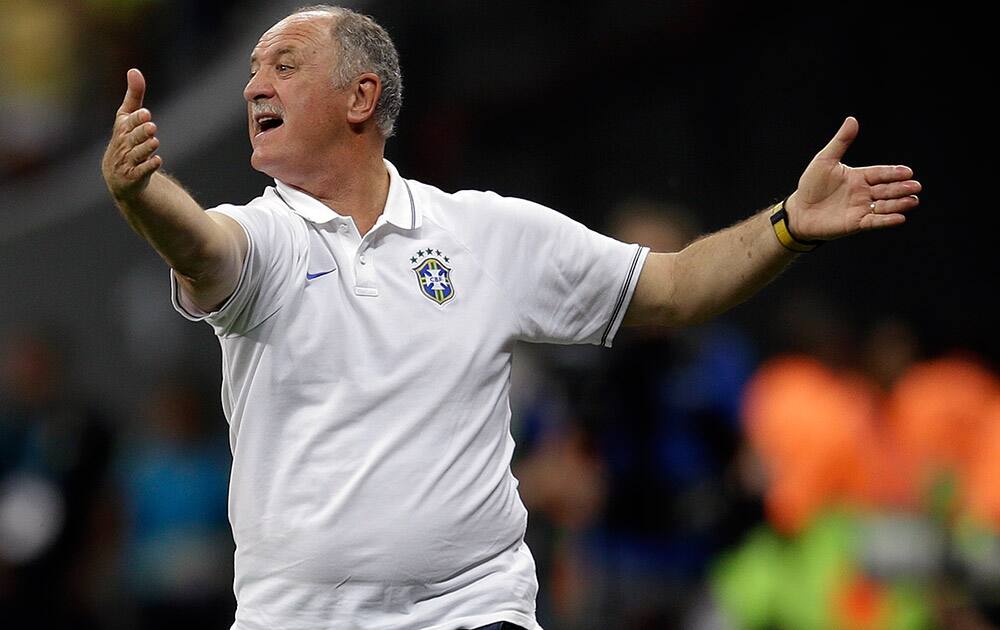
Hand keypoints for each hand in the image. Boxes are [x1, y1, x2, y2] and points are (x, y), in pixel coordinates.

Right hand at [101, 69, 161, 199]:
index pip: (128, 123)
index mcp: (122, 129)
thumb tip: (134, 70)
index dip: (137, 119)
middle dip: (141, 133)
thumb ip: (134, 96)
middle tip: (152, 127)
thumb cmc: (126, 141)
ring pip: (137, 155)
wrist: (119, 177)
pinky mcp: (133, 178)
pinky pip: (141, 172)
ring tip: (154, 142)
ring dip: (145, 148)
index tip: (146, 113)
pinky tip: (157, 160)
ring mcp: (127, 162)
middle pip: (132, 138)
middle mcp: (122, 145)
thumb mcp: (128, 118)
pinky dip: (149, 166)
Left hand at [786, 117, 919, 240]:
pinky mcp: (856, 223)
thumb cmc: (810, 185)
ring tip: (913, 200)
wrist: (799, 211)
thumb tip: (852, 119)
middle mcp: (863, 193)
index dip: (894, 173)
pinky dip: (887, 220)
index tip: (908, 172)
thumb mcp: (825, 160)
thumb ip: (841, 142)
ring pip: (885, 205)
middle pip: (887, 189)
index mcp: (859, 177)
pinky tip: (900, 217)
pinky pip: (875, 221)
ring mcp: (861, 208)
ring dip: (899, 203)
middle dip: (901, 188)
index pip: (880, 173)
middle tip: (916, 186)